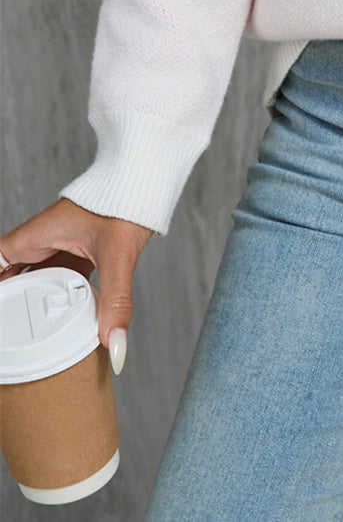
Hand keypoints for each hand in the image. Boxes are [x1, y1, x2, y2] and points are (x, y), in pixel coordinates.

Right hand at [0, 198, 153, 372]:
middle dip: (7, 298)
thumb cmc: (126, 203)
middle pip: (7, 273)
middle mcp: (41, 239)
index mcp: (36, 235)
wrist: (145, 181)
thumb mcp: (117, 256)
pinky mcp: (75, 249)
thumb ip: (115, 301)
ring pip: (28, 276)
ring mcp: (57, 244)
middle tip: (10, 330)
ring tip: (20, 329)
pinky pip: (51, 276)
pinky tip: (52, 316)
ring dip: (22, 298)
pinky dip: (47, 295)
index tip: (2, 310)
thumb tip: (114, 344)